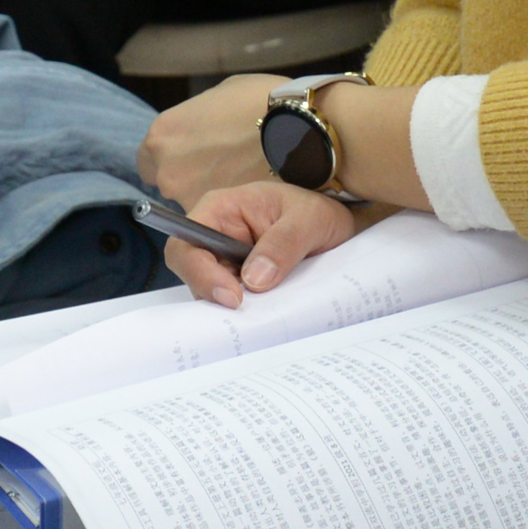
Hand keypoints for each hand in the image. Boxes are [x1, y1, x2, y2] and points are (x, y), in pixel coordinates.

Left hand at [140, 73, 287, 207]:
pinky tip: (253, 192)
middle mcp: (169, 172)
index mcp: (163, 136)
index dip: (171, 159)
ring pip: (195, 204)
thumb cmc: (263, 101)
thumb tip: (199, 131)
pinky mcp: (220, 221)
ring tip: (243, 180)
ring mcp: (191, 200)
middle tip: (223, 167)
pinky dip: (232, 211)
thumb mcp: (220, 95)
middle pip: (170, 184)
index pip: (147, 161)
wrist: (301, 129)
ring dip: (212, 196)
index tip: (190, 158)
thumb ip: (198, 119)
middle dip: (191, 178)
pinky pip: (219, 219)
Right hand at [168, 182, 359, 304]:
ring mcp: (227, 264)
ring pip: (212, 296)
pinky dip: (249, 315)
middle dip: (217, 299)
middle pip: (194, 276)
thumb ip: (284, 242)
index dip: (200, 273)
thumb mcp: (310, 219)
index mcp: (220, 210)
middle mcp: (215, 238)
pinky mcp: (241, 285)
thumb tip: (254, 279)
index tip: (233, 297)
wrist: (340, 228)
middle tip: (250, 316)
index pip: (187, 244)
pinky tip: (269, 318)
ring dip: (236, 310)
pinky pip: (234, 305)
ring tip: (267, 317)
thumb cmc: (319, 212)